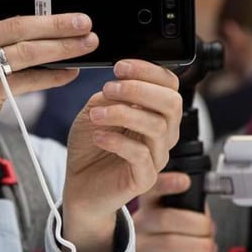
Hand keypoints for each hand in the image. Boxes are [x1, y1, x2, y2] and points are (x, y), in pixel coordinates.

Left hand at [60, 60, 181, 251]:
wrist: (79, 185)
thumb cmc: (91, 147)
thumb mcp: (97, 110)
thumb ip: (111, 94)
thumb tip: (121, 79)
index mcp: (155, 113)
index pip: (169, 86)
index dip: (149, 71)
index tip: (119, 66)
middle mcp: (162, 134)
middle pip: (173, 104)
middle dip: (140, 89)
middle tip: (110, 87)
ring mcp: (157, 157)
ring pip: (158, 127)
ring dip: (124, 113)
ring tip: (97, 114)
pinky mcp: (145, 178)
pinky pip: (141, 155)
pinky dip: (117, 141)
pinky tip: (99, 136)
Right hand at [132, 171, 217, 251]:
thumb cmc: (173, 237)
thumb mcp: (178, 216)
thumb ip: (189, 206)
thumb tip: (203, 207)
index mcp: (149, 206)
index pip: (152, 190)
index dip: (167, 184)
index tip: (185, 182)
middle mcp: (139, 225)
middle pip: (165, 219)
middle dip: (198, 225)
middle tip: (211, 231)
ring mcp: (139, 249)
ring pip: (170, 243)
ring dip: (200, 247)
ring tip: (210, 249)